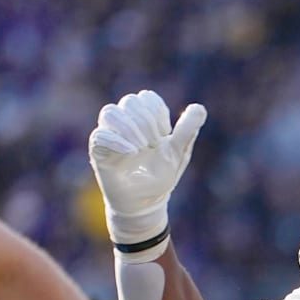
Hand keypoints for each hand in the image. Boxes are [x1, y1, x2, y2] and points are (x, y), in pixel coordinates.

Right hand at [88, 90, 206, 245]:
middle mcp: (125, 124)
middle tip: (154, 144)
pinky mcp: (98, 151)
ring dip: (130, 127)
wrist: (146, 202)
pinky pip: (99, 135)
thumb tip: (200, 108)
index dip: (157, 112)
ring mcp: (110, 135)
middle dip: (146, 121)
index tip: (165, 133)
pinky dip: (117, 141)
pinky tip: (133, 152)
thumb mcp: (178, 152)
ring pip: (110, 112)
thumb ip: (187, 130)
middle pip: (130, 101)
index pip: (146, 97)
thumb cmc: (162, 175)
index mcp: (145, 120)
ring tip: (142, 147)